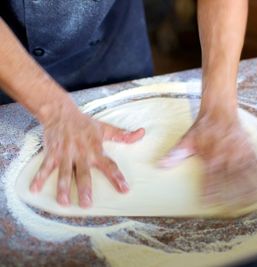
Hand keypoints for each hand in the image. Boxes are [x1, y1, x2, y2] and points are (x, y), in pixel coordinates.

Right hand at [29, 103, 143, 207]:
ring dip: (63, 188)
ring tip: (63, 203)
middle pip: (84, 174)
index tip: (124, 189)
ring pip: (64, 174)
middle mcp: (81, 154)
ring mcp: (65, 154)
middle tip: (86, 204)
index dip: (117, 177)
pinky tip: (34, 190)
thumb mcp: (106, 128)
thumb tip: (141, 133)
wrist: (61, 112)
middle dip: (85, 189)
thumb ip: (123, 135)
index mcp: (96, 149)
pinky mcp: (52, 153)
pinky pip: (45, 167)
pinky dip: (39, 178)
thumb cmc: (85, 123)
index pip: (109, 166)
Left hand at [160, 111, 256, 209]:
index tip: (208, 202)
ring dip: (253, 188)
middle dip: (234, 195)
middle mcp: (228, 156)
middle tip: (235, 208)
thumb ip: (176, 154)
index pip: (211, 178)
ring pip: (249, 174)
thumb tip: (162, 165)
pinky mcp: (249, 149)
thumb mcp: (187, 139)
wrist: (219, 109)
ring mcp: (241, 153)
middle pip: (232, 180)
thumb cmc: (203, 126)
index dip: (209, 191)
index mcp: (212, 156)